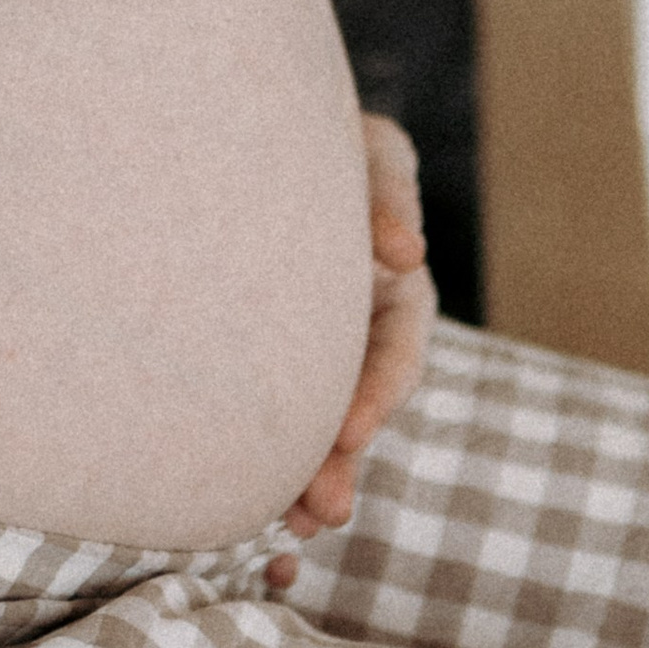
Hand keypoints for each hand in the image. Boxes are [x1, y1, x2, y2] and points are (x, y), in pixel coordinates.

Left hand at [264, 115, 435, 589]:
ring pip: (315, 416)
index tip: (351, 428)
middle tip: (322, 510)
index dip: (379, 389)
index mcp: (391, 275)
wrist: (242, 123)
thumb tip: (405, 253)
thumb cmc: (315, 123)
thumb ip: (385, 193)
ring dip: (311, 472)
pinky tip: (255, 500)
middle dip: (342, 459)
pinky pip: (270, 406)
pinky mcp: (262, 348)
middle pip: (357, 400)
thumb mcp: (368, 148)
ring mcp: (313, 336)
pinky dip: (268, 452)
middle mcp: (360, 316)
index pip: (398, 343)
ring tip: (297, 524)